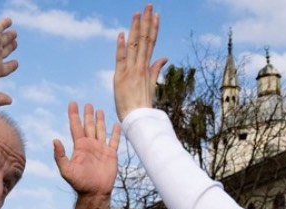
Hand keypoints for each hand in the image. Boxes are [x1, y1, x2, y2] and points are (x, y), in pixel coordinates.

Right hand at [0, 18, 18, 105]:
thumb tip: (10, 102)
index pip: (4, 68)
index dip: (11, 66)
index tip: (16, 63)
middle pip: (4, 51)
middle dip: (10, 48)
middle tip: (15, 44)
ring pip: (3, 40)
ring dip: (9, 37)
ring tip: (15, 34)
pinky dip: (5, 23)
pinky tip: (9, 21)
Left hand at [54, 102, 119, 196]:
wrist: (95, 193)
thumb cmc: (79, 183)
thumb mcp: (66, 170)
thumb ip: (60, 155)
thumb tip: (54, 140)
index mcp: (79, 146)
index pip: (75, 126)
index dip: (74, 115)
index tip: (72, 103)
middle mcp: (90, 145)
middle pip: (88, 126)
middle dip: (88, 115)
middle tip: (87, 104)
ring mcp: (101, 149)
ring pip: (100, 130)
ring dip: (100, 121)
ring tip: (99, 110)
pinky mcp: (111, 154)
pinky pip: (114, 141)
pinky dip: (115, 133)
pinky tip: (116, 125)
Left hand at [113, 4, 166, 120]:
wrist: (138, 119)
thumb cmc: (143, 104)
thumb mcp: (151, 84)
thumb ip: (156, 69)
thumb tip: (164, 57)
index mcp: (146, 67)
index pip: (150, 43)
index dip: (153, 28)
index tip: (155, 15)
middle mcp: (140, 66)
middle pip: (144, 40)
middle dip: (146, 22)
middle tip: (148, 5)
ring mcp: (131, 71)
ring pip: (134, 46)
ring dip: (136, 28)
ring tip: (138, 13)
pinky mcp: (121, 77)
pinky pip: (121, 60)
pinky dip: (121, 47)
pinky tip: (122, 35)